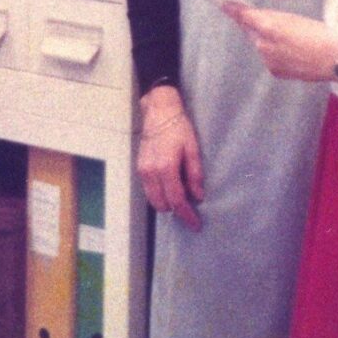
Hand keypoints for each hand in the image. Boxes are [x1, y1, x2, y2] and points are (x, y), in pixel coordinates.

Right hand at [136, 85, 204, 229]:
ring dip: (166, 203)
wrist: (159, 112)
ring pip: (153, 200)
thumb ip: (195, 174)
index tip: (195, 225)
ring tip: (180, 196)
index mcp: (166, 168)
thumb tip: (198, 196)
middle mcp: (151, 172)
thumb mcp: (193, 149)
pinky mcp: (139, 168)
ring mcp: (142, 171)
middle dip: (176, 210)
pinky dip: (159, 194)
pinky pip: (148, 190)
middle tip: (190, 207)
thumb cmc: (179, 128)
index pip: (177, 200)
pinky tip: (169, 186)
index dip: (187, 215)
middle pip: (163, 205)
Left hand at [225, 4, 337, 81]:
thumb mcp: (294, 19)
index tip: (225, 4)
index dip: (234, 10)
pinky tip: (295, 54)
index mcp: (269, 26)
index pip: (245, 16)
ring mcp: (268, 60)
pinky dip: (277, 55)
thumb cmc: (319, 34)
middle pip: (252, 31)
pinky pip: (270, 59)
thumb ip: (270, 19)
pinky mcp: (275, 71)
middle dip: (257, 27)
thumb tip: (254, 19)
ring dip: (269, 42)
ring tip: (294, 42)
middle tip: (279, 26)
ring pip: (261, 45)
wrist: (336, 57)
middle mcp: (264, 44)